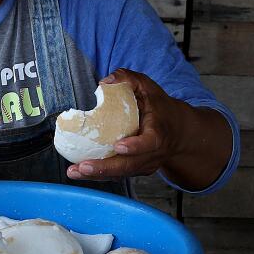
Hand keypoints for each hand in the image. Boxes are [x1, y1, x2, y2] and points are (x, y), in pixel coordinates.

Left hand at [65, 69, 228, 188]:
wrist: (178, 132)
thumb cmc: (159, 106)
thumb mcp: (148, 87)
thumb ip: (128, 78)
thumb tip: (104, 82)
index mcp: (159, 132)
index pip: (150, 142)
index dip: (136, 146)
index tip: (119, 146)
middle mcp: (153, 153)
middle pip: (130, 165)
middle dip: (106, 167)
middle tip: (83, 167)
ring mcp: (145, 165)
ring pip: (121, 173)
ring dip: (97, 175)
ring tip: (74, 172)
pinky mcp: (136, 170)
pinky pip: (117, 175)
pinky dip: (98, 175)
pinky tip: (78, 172)